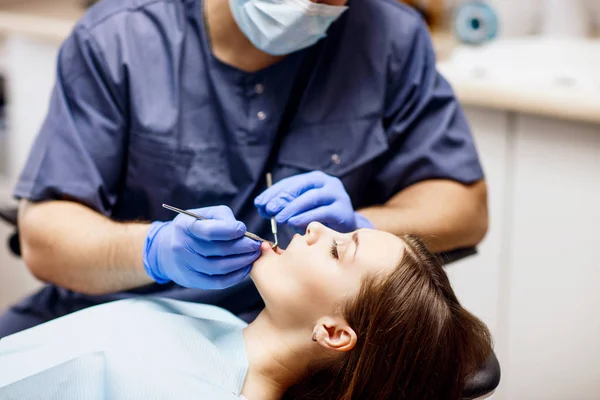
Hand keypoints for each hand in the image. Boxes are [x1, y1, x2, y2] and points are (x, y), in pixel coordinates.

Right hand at [143, 206, 260, 289]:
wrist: (167, 249)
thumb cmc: (193, 228)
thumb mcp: (204, 214)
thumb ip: (223, 218)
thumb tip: (241, 231)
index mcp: (185, 226)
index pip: (210, 231)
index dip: (231, 231)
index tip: (243, 230)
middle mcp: (183, 247)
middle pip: (218, 250)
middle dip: (243, 248)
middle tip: (257, 245)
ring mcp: (186, 266)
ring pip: (220, 268)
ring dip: (242, 262)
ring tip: (254, 256)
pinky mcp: (192, 280)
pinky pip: (217, 282)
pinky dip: (235, 276)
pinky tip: (245, 268)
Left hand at [254, 171, 373, 232]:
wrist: (346, 229)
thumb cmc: (320, 218)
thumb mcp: (300, 209)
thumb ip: (283, 206)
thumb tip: (262, 206)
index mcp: (315, 179)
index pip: (291, 182)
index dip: (274, 192)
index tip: (260, 203)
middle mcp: (328, 182)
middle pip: (301, 187)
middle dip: (283, 198)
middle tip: (269, 209)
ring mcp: (337, 195)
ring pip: (312, 198)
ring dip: (293, 208)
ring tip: (279, 218)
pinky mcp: (342, 210)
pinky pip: (322, 212)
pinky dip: (306, 217)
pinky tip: (293, 223)